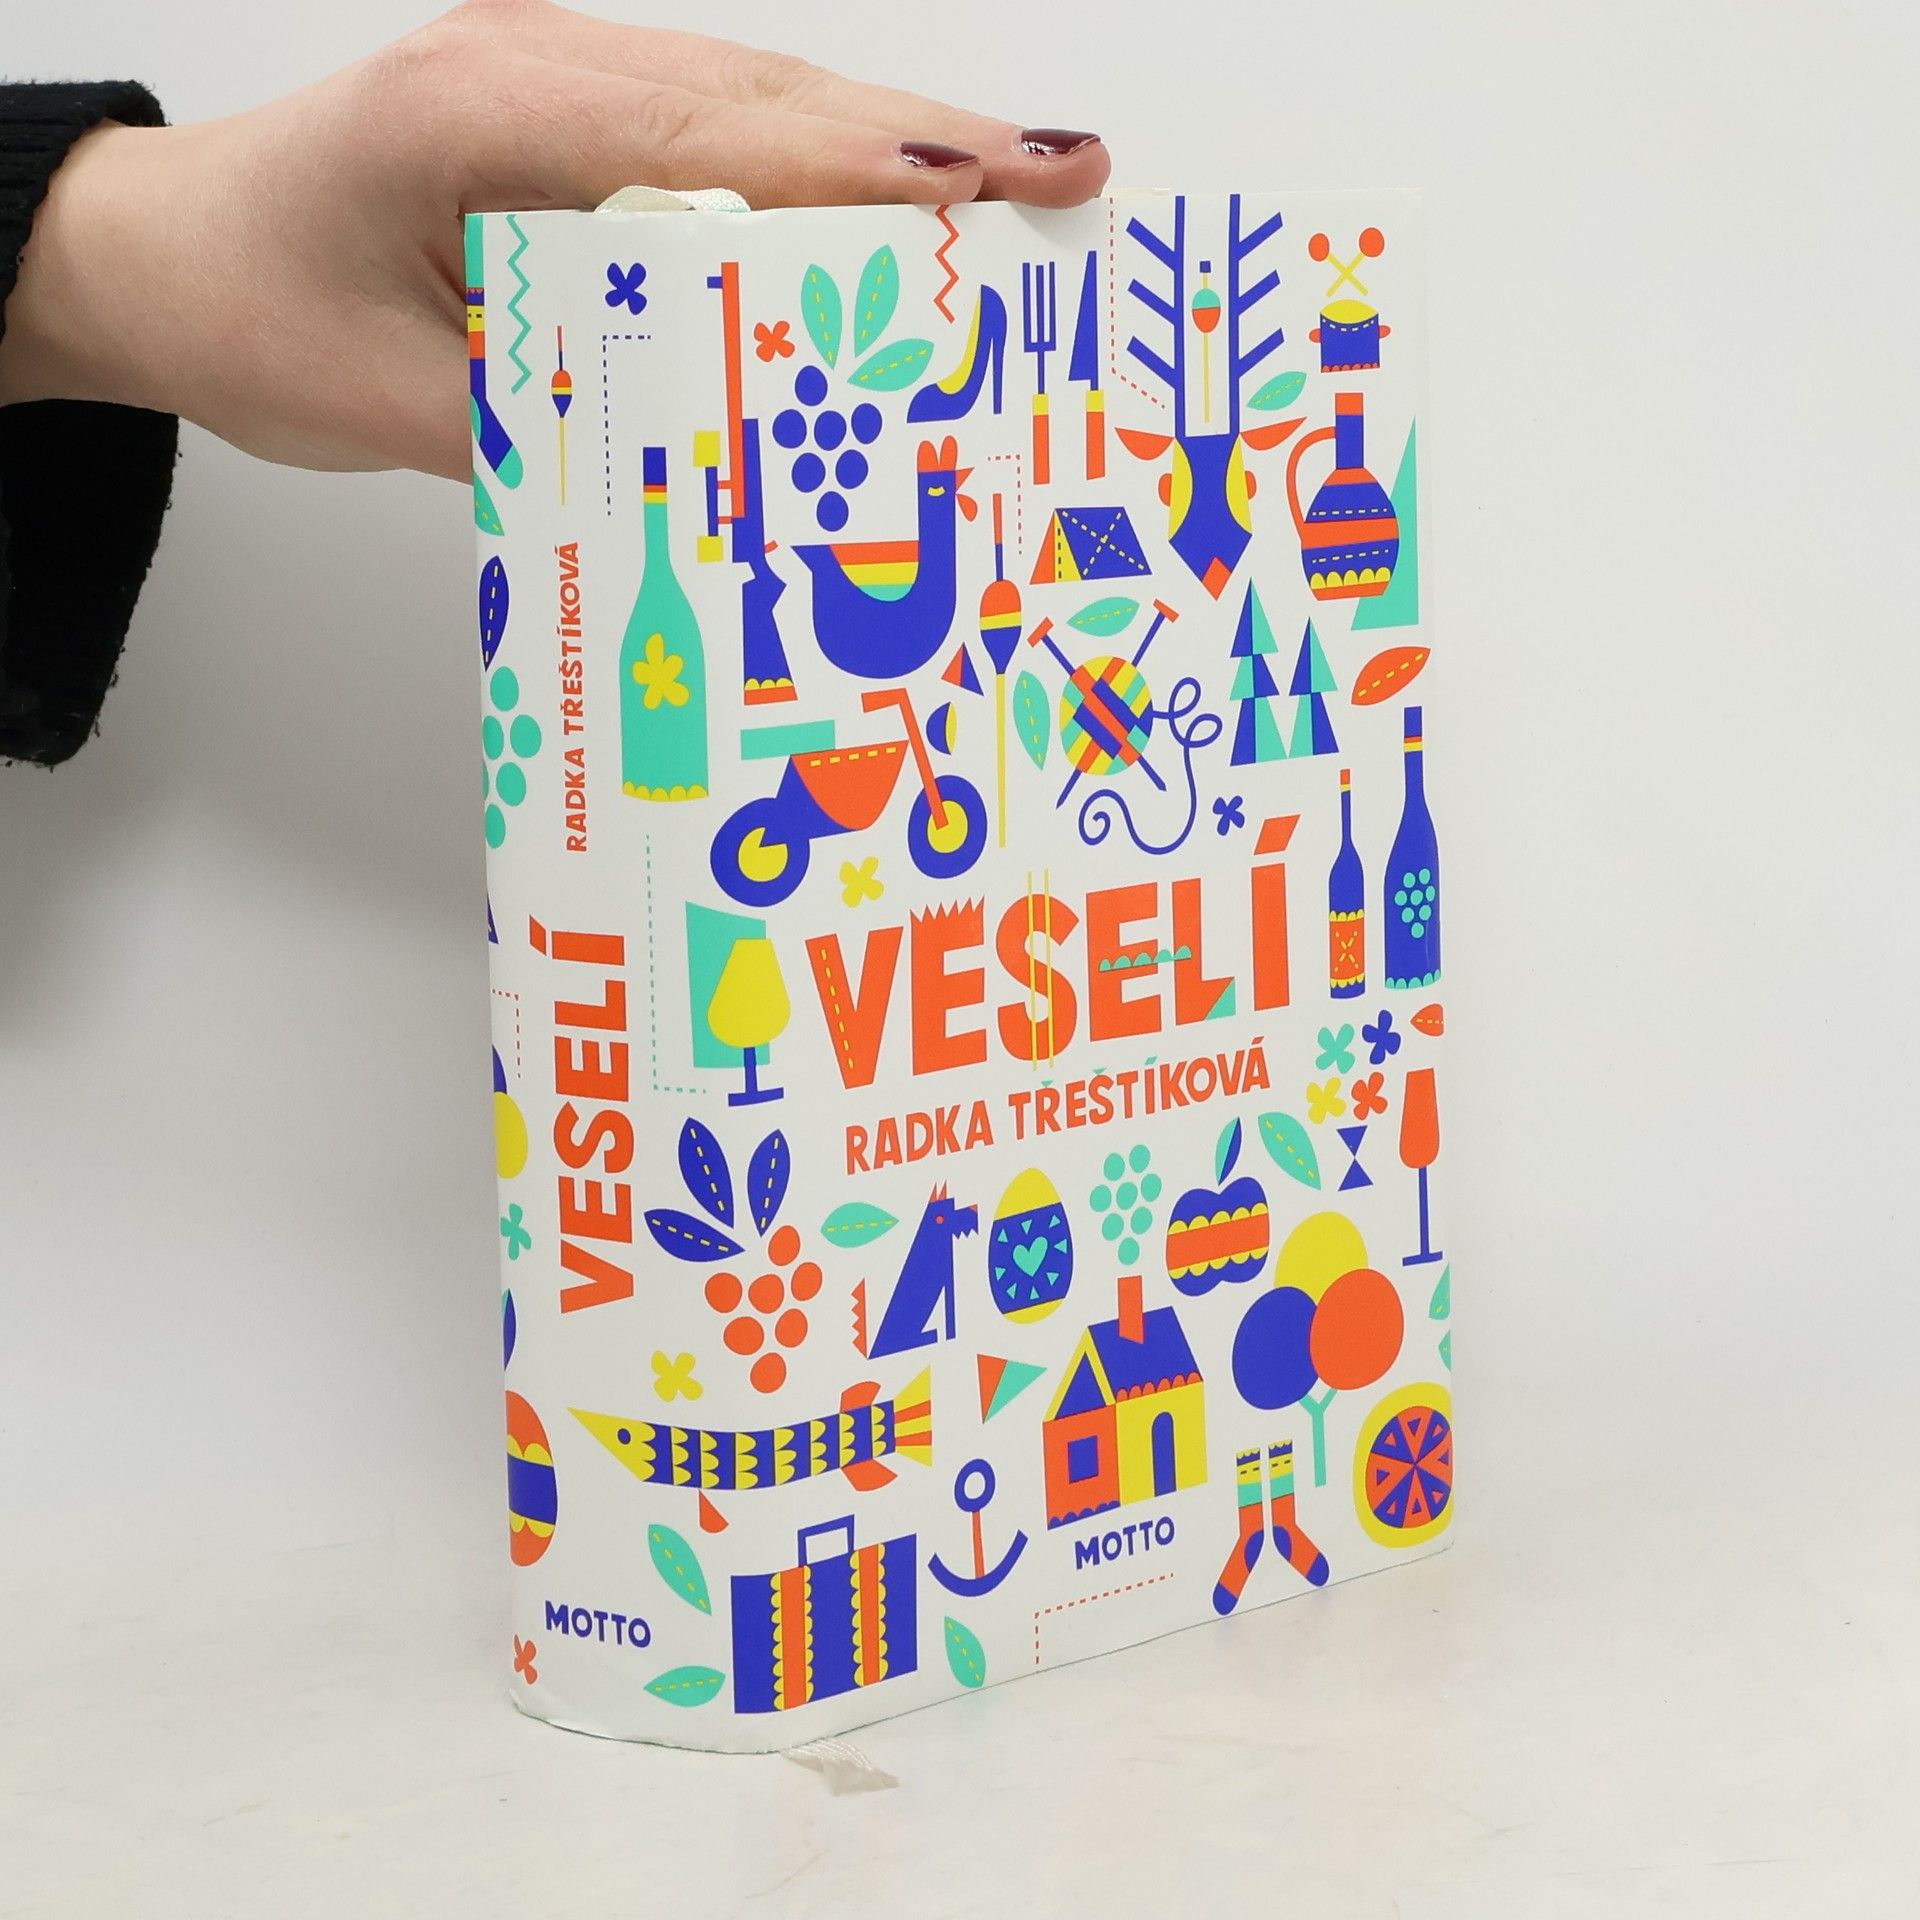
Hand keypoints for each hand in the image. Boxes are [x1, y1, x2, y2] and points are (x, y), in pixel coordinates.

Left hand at [0, 0, 1108, 478]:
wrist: (167, 257)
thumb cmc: (249, 310)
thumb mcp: (385, 403)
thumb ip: (553, 423)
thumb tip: (707, 463)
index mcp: (477, 112)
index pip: (703, 133)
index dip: (853, 163)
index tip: (979, 188)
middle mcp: (532, 67)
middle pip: (766, 92)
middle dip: (926, 137)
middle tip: (1067, 173)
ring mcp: (556, 79)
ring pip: (760, 98)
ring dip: (893, 144)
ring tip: (1023, 185)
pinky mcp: (572, 119)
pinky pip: (721, 131)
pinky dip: (822, 167)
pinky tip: (900, 199)